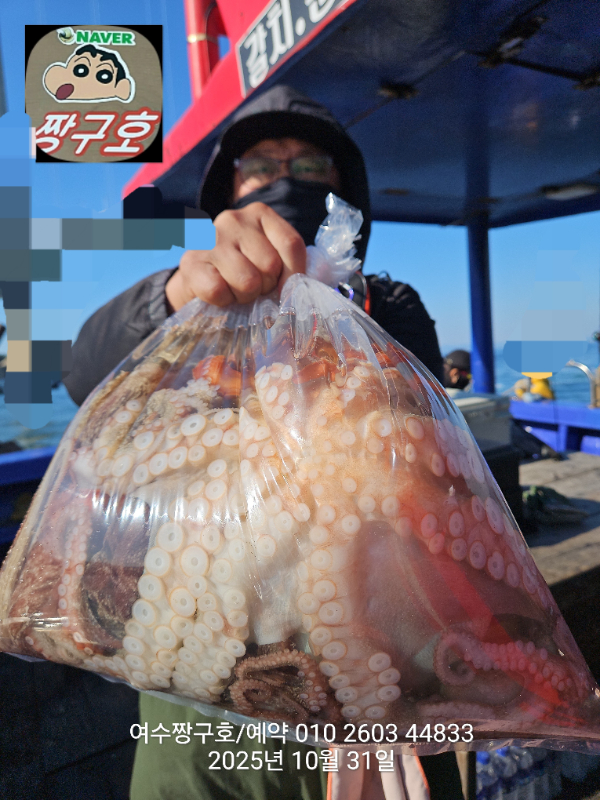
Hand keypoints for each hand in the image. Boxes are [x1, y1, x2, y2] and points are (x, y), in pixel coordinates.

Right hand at [165, 202, 305, 310]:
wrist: (196, 282)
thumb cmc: (241, 273)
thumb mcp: (268, 262)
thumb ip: (288, 267)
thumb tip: (296, 291)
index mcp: (260, 214)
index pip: (291, 244)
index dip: (293, 275)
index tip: (283, 288)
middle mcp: (234, 219)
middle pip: (271, 265)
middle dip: (265, 286)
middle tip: (252, 287)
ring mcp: (209, 238)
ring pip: (248, 281)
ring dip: (245, 297)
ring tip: (235, 290)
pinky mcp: (190, 262)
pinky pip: (220, 292)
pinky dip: (223, 302)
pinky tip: (218, 294)